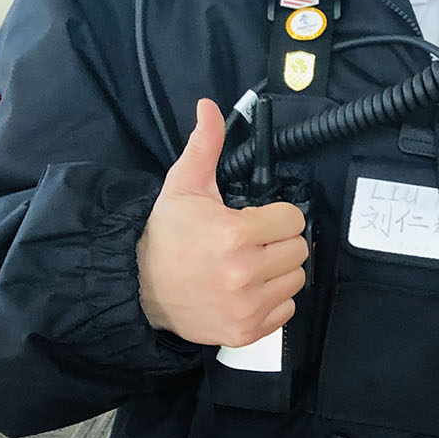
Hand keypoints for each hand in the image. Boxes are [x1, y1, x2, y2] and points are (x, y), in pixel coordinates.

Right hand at [137, 99, 307, 343]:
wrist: (140, 286)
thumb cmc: (166, 235)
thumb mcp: (184, 186)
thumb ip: (205, 145)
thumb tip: (209, 107)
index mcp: (235, 234)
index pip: (293, 219)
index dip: (275, 216)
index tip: (255, 220)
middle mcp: (244, 273)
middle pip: (299, 249)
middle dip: (279, 241)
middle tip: (252, 242)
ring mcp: (247, 306)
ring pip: (296, 279)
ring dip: (279, 270)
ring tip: (250, 265)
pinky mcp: (246, 330)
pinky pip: (287, 310)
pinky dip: (273, 299)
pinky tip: (248, 289)